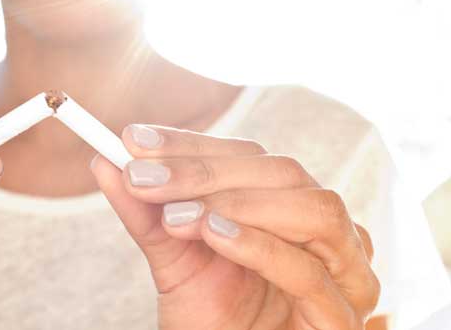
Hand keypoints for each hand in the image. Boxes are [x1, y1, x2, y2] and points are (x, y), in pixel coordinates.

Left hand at [91, 125, 379, 329]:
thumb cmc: (210, 321)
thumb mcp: (173, 260)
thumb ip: (147, 213)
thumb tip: (104, 162)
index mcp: (290, 208)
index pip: (250, 157)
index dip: (192, 145)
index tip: (132, 139)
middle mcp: (327, 232)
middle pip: (282, 172)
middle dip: (206, 169)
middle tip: (142, 173)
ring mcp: (346, 274)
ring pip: (310, 210)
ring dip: (237, 202)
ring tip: (177, 213)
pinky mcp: (343, 319)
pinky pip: (308, 271)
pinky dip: (258, 245)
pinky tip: (212, 233)